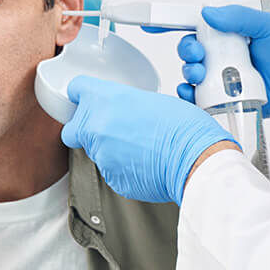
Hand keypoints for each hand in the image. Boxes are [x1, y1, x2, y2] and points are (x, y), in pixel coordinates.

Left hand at [61, 75, 237, 204]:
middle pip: (74, 129)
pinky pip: (111, 172)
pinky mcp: (112, 178)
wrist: (195, 157)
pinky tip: (145, 164)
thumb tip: (122, 113)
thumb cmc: (182, 127)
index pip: (76, 90)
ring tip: (141, 149)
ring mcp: (102, 155)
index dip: (81, 96)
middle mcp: (96, 126)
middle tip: (110, 130)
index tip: (84, 99)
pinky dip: (124, 169)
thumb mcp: (150, 100)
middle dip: (87, 130)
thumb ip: (124, 106)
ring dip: (110, 150)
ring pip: (96, 152)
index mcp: (106, 99)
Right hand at [176, 5, 269, 134]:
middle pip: (188, 49)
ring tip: (201, 74)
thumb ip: (239, 16)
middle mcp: (220, 54)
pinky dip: (188, 95)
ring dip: (188, 72)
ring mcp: (218, 76)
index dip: (170, 22)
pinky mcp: (220, 98)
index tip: (151, 21)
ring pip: (189, 73)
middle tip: (199, 54)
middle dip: (186, 50)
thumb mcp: (267, 24)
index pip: (195, 25)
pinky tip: (193, 93)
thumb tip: (211, 13)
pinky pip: (195, 97)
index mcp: (227, 34)